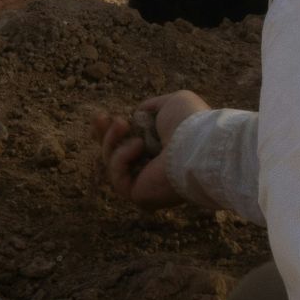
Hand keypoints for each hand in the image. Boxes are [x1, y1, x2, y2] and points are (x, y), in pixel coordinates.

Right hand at [91, 91, 209, 210]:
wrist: (199, 144)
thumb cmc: (191, 122)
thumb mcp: (171, 103)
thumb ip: (152, 108)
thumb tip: (137, 114)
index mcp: (163, 151)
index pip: (131, 146)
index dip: (114, 132)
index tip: (104, 117)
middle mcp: (155, 171)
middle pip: (116, 157)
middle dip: (105, 137)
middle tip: (99, 118)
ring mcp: (146, 185)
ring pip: (113, 165)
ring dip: (111, 141)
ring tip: (122, 124)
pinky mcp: (140, 196)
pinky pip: (117, 177)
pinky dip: (121, 157)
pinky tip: (138, 146)